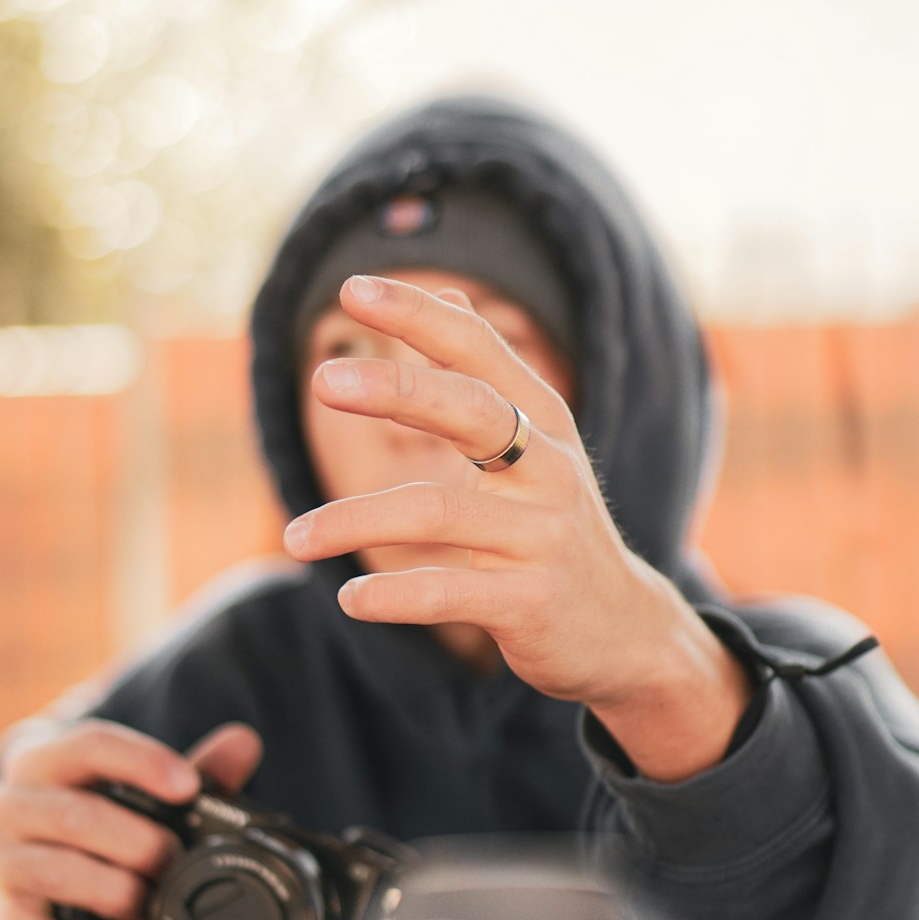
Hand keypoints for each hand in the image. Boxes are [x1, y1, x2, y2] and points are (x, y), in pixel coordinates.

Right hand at [0, 720, 262, 919]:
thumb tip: (245, 742)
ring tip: (157, 905)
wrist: (35, 906)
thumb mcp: (142, 799)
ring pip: (62, 874)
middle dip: (140, 843)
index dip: (142, 762)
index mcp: (44, 760)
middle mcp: (8, 806)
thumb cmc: (97, 834)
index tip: (188, 786)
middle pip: (77, 815)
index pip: (90, 744)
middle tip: (175, 861)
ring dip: (123, 894)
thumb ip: (195, 772)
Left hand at [285, 275, 748, 780]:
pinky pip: (449, 593)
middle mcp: (551, 470)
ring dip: (355, 522)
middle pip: (472, 412)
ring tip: (295, 537)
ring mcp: (545, 537)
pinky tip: (350, 598)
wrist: (623, 631)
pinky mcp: (533, 603)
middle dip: (398, 389)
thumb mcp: (536, 447)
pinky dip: (392, 595)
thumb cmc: (555, 527)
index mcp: (544, 424)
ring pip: (439, 513)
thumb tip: (452, 297)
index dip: (420, 316)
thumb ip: (488, 379)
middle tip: (324, 379)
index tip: (352, 287)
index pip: (480, 352)